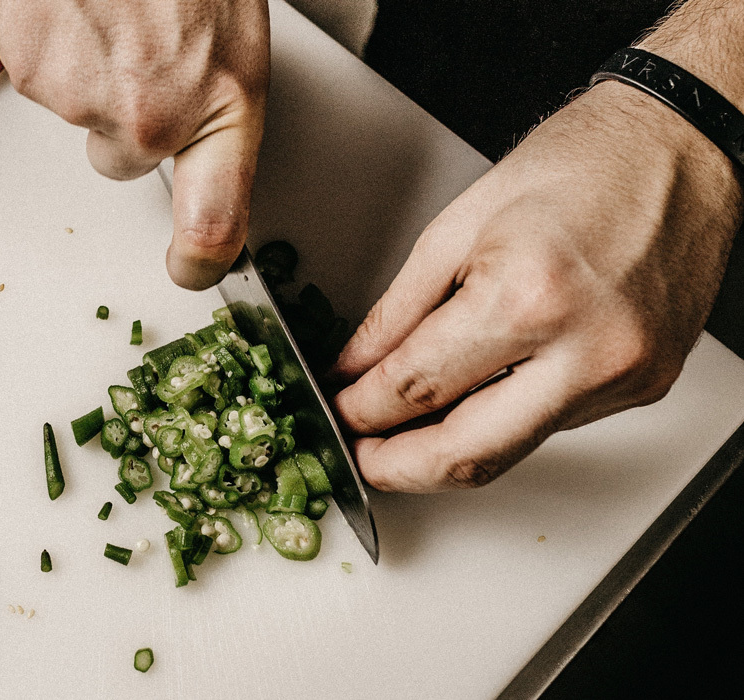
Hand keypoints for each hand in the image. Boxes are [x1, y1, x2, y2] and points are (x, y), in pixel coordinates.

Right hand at [0, 0, 269, 289]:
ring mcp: (82, 96)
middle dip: (127, 117)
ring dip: (90, 72)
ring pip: (77, 112)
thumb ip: (211, 115)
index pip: (215, 223)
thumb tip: (189, 164)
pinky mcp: (29, 66)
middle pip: (121, 159)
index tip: (190, 269)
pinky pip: (38, 75)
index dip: (200, 260)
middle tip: (144, 52)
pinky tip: (80, 6)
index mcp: (220, 109)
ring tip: (114, 13)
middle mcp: (149, 119)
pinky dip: (54, 45)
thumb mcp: (234, 42)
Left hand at [330, 80, 742, 491]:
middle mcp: (585, 350)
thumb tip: (356, 367)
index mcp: (528, 297)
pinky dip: (500, 421)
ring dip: (446, 452)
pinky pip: (552, 426)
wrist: (679, 146)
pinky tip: (472, 400)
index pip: (417, 387)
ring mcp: (623, 376)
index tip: (340, 410)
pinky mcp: (645, 385)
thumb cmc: (579, 163)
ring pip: (511, 452)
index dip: (362, 410)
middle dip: (398, 468)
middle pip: (467, 454)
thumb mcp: (458, 226)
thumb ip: (397, 311)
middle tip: (361, 455)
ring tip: (403, 432)